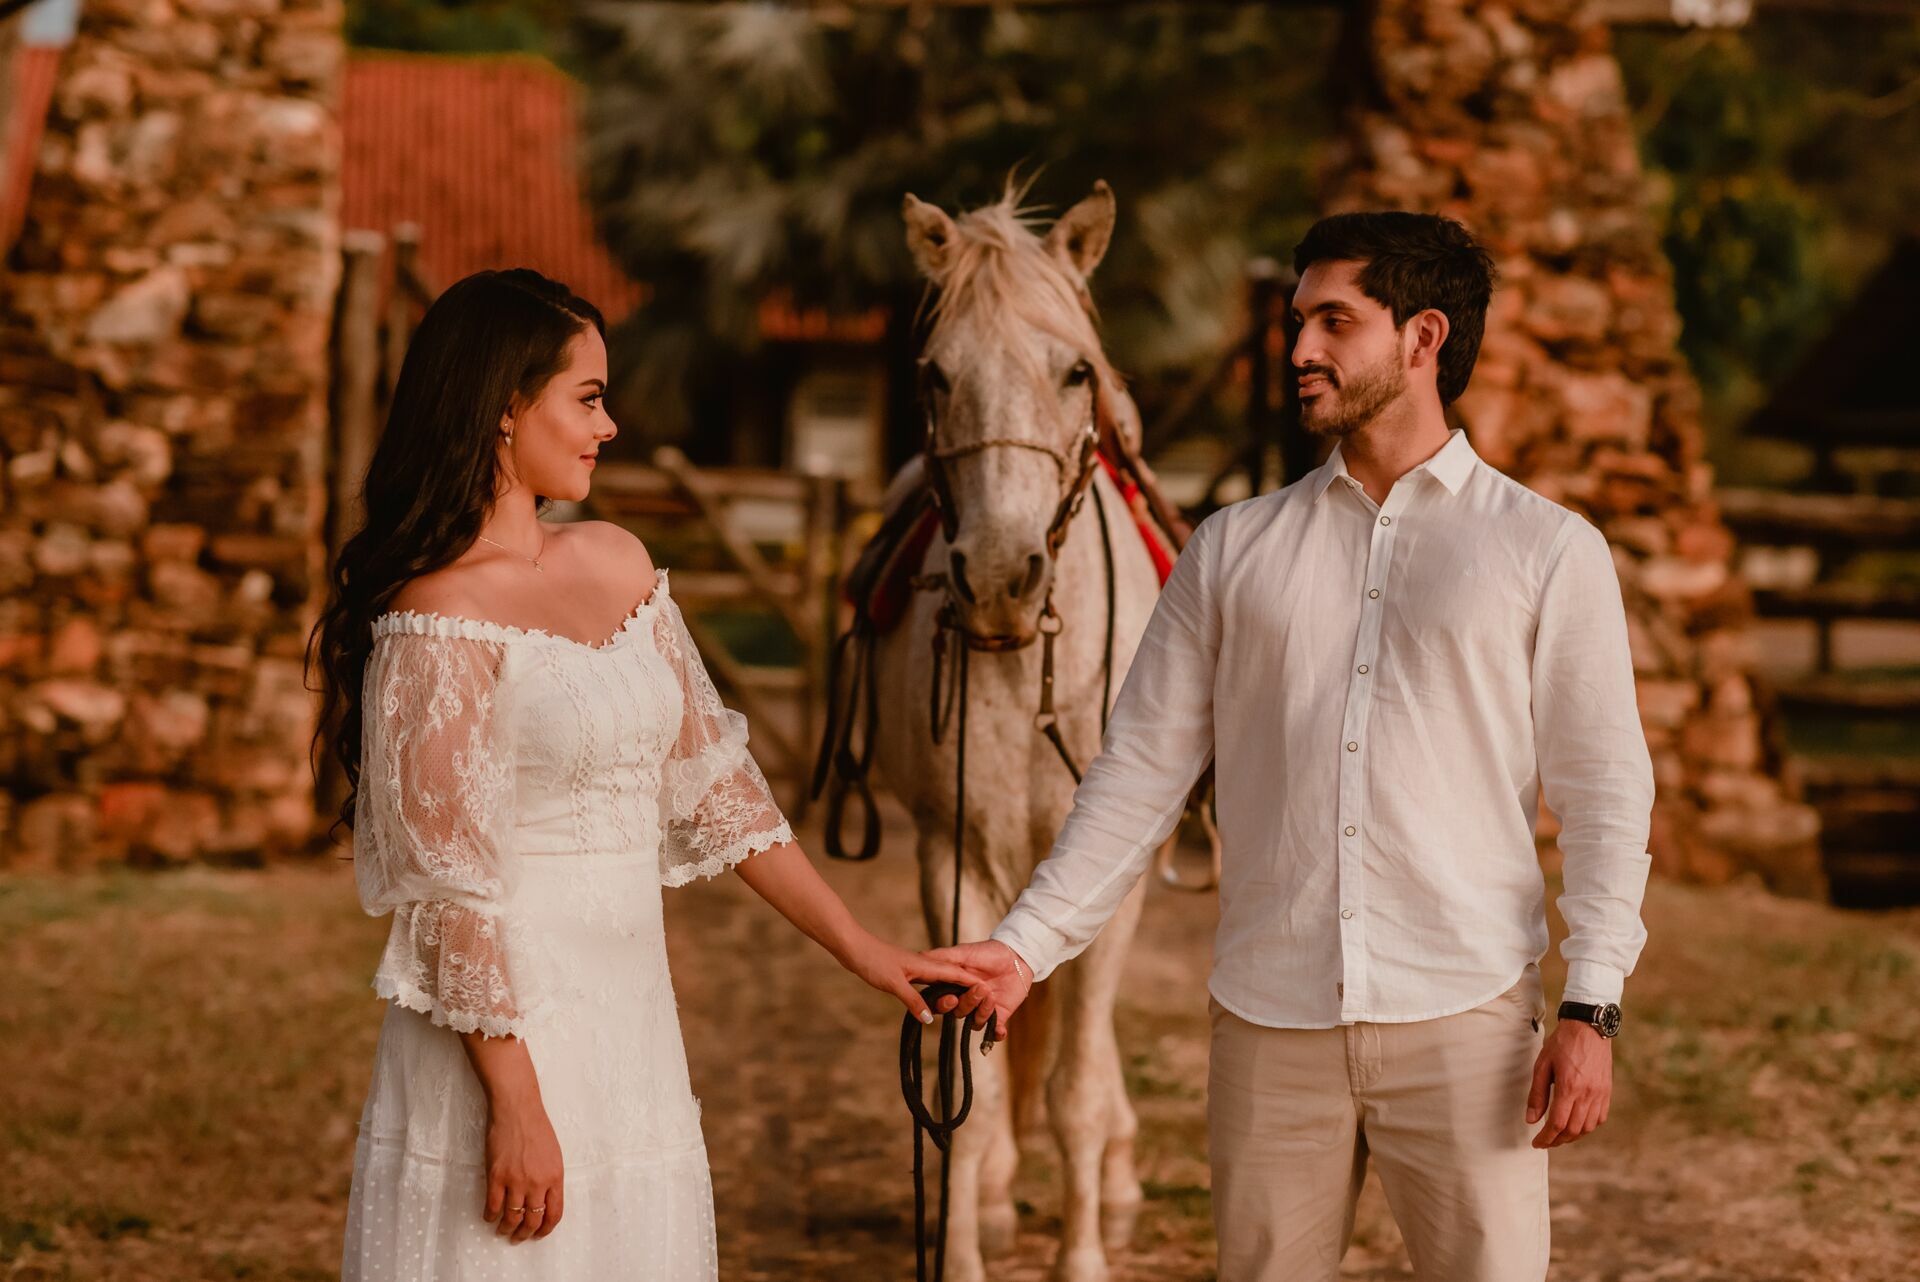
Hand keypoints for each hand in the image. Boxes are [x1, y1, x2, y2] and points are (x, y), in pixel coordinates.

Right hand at [483, 1085, 565, 1242]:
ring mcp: (516, 1181)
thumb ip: (550, 1178)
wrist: (517, 1110)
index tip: (539, 1235)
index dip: (546, 1229)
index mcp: (555, 1177)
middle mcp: (537, 1183)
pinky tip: (489, 1217)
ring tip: (503, 1231)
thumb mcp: (554, 1154)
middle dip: (525, 1233)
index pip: (555, 1214)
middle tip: (519, 1238)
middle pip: (533, 1220)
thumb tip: (543, 1199)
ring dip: (506, 1229)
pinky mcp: (496, 1177)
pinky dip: (490, 1216)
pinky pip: (492, 1206)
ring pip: (511, 1217)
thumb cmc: (536, 1128)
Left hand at [839, 930, 990, 1024]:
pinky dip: (937, 991)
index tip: (991, 993)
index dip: (974, 983)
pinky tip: (936, 998)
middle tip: (984, 1004)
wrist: (853, 947)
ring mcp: (914, 968)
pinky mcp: (904, 973)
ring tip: (966, 1004)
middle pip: (953, 977)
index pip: (957, 974)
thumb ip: (914, 1001)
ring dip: (953, 990)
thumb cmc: (873, 961)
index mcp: (926, 965)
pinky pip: (928, 983)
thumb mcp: (894, 984)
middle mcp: (924, 965)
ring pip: (941, 980)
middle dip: (968, 989)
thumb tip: (932, 1020)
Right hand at [924, 940, 1033, 1035]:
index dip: (943, 1004)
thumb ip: (942, 957)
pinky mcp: (998, 1016)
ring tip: (992, 993)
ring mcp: (981, 1010)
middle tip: (978, 990)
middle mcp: (965, 1001)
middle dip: (967, 1003)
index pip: (941, 1002)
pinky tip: (999, 1029)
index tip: (952, 998)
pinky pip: (994, 1032)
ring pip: (975, 1022)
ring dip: (983, 1010)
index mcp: (953, 988)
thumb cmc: (988, 952)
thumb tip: (919, 957)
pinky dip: (996, 1033)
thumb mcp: (963, 952)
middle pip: (958, 1013)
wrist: (1016, 956)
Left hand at [1527, 1020, 1612, 1148]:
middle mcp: (1588, 1094)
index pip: (1558, 1124)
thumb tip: (1531, 1120)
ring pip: (1588, 1127)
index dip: (1546, 1138)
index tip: (1536, 1143)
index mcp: (1569, 1087)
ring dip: (1572, 1136)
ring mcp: (1601, 1094)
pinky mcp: (1607, 1091)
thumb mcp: (1542, 1065)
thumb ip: (1537, 1094)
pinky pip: (1600, 1118)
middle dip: (1557, 1140)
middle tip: (1545, 1141)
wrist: (1589, 1027)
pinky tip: (1576, 1124)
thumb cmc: (1562, 1043)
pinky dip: (1587, 1127)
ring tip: (1559, 1135)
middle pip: (1573, 1130)